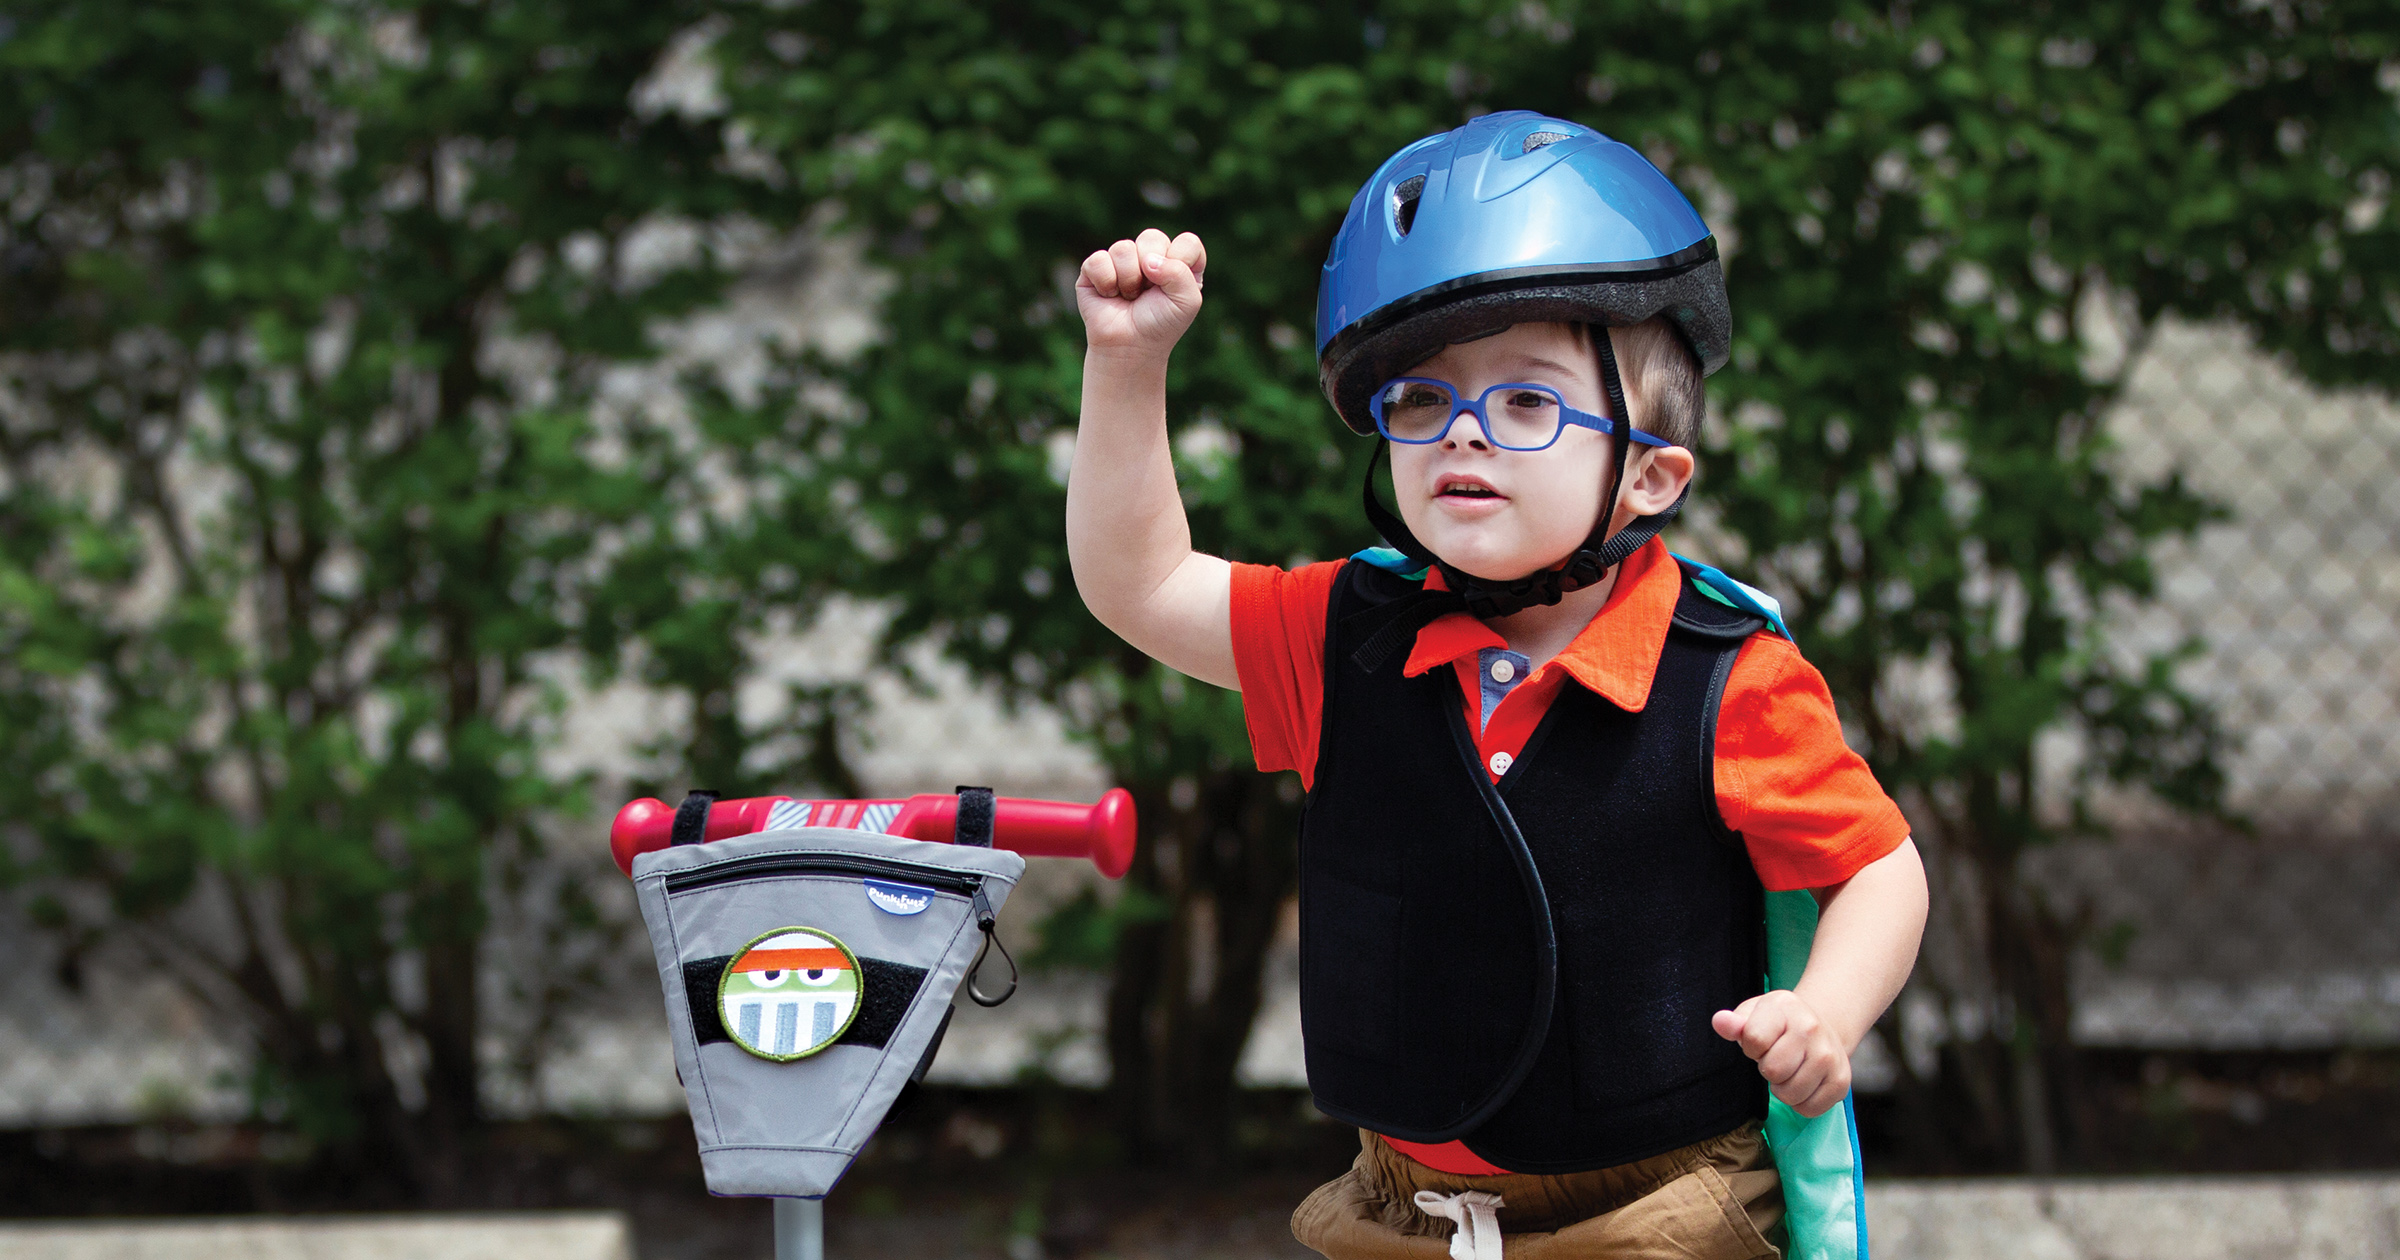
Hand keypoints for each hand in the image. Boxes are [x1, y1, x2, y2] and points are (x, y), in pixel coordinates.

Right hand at [1076, 228, 1206, 359]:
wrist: (1130, 348)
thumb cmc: (1161, 325)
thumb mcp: (1187, 302)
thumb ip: (1180, 273)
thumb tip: (1147, 260)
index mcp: (1178, 261)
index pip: (1187, 242)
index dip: (1181, 262)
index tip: (1175, 288)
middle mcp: (1150, 256)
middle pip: (1152, 237)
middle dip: (1151, 270)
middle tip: (1148, 293)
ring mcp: (1121, 260)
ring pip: (1123, 248)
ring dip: (1128, 280)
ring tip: (1129, 297)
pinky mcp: (1095, 268)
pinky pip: (1099, 260)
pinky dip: (1106, 282)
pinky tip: (1110, 295)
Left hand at [1712, 990, 1851, 1117]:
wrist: (1821, 1027)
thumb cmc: (1778, 1024)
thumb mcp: (1754, 1015)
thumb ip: (1735, 1023)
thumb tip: (1720, 1021)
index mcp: (1785, 1006)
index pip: (1754, 1040)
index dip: (1751, 1048)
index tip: (1759, 1044)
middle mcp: (1812, 1028)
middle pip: (1773, 1071)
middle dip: (1768, 1070)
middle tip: (1776, 1059)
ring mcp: (1829, 1055)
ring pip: (1790, 1094)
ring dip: (1783, 1089)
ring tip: (1789, 1071)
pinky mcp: (1841, 1081)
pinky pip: (1809, 1109)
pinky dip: (1801, 1103)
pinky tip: (1804, 1083)